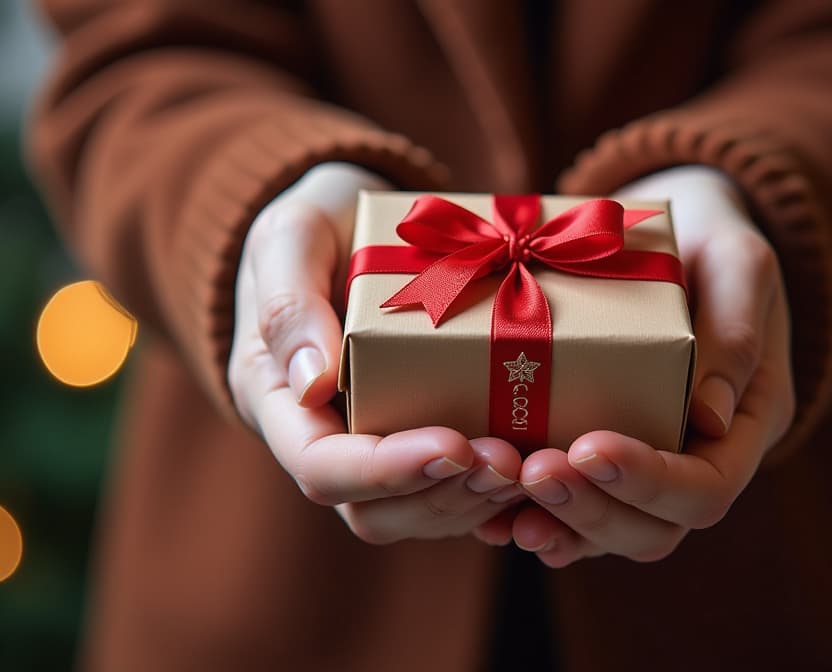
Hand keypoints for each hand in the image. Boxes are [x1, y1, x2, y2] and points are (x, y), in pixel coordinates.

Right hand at [228, 162, 524, 542]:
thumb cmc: (318, 224)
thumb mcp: (290, 235)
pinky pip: (456, 492)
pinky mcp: (424, 439)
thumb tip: (311, 381)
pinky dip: (497, 492)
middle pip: (375, 510)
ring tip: (528, 463)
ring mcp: (377, 447)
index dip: (386, 471)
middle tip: (508, 459)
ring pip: (420, 512)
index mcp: (279, 401)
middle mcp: (326, 439)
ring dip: (477, 499)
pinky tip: (537, 466)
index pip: (322, 467)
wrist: (357, 222)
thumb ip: (288, 300)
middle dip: (445, 494)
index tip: (452, 444)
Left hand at [473, 166, 795, 565]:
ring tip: (505, 505)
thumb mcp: (739, 263)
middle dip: (592, 509)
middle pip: (655, 529)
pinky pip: (574, 512)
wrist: (677, 233)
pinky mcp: (604, 458)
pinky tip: (493, 517)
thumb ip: (736, 329)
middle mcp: (701, 459)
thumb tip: (710, 416)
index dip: (649, 482)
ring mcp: (651, 465)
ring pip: (612, 532)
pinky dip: (536, 518)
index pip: (707, 488)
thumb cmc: (713, 242)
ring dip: (559, 524)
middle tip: (534, 471)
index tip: (589, 448)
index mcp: (745, 422)